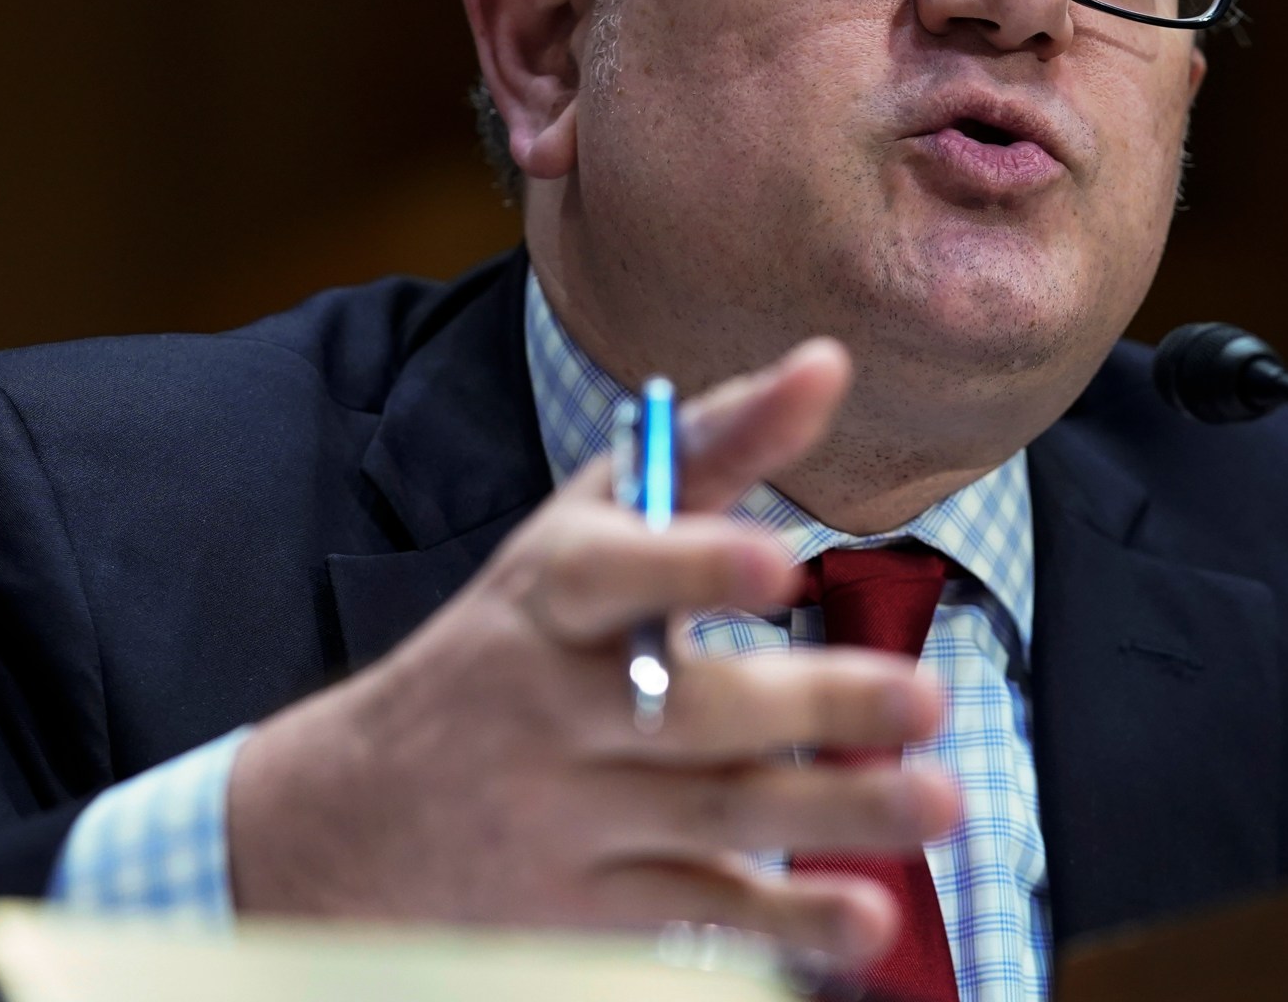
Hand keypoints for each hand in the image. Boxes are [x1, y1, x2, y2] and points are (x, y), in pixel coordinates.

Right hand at [227, 339, 958, 966]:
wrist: (347, 818)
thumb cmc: (512, 641)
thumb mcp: (580, 530)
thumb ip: (708, 446)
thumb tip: (826, 362)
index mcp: (546, 596)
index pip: (605, 573)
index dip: (686, 564)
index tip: (775, 558)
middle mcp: (552, 707)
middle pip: (686, 709)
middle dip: (810, 705)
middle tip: (923, 697)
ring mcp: (567, 816)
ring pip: (712, 816)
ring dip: (834, 813)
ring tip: (939, 796)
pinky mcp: (587, 907)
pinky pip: (698, 914)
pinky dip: (784, 925)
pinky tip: (866, 918)